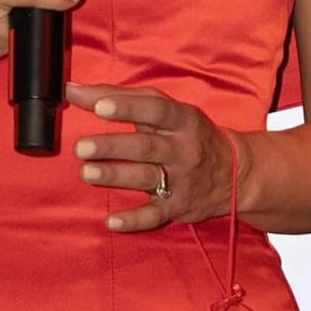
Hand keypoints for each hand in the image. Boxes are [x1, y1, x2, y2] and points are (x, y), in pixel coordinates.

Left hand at [66, 81, 241, 231]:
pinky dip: (134, 221)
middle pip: (145, 146)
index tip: (99, 105)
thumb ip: (122, 98)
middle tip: (82, 146)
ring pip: (146, 177)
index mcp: (182, 119)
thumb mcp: (167, 109)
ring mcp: (181, 180)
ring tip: (86, 173)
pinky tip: (111, 221)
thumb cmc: (189, 134)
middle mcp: (183, 149)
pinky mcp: (178, 206)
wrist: (234, 172)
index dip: (127, 107)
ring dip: (115, 176)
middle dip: (112, 146)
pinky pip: (155, 215)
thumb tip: (75, 90)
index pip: (155, 109)